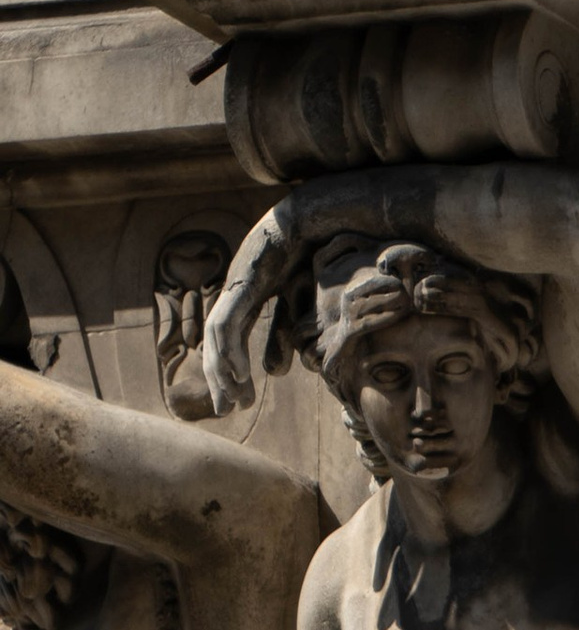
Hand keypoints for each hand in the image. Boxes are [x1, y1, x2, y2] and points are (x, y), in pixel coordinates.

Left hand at [204, 196, 315, 416]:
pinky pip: (230, 320)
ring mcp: (235, 284)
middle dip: (218, 378)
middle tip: (226, 411)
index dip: (228, 373)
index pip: (228, 342)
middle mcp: (233, 292)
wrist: (311, 218)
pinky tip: (238, 372)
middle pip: (216, 342)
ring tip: (232, 398)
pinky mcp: (243, 280)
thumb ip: (284, 337)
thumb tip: (272, 374)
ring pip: (218, 334)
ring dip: (222, 369)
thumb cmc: (309, 256)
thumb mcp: (297, 308)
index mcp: (244, 298)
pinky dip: (231, 348)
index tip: (237, 401)